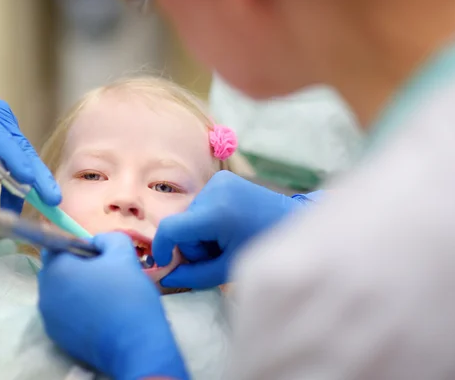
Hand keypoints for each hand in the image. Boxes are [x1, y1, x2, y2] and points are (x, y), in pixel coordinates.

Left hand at [0, 78, 60, 212]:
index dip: (13, 158)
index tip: (26, 179)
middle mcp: (0, 117)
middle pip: (22, 147)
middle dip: (39, 175)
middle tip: (52, 199)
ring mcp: (8, 124)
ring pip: (26, 153)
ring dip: (39, 179)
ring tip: (50, 202)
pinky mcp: (11, 133)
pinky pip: (21, 155)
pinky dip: (27, 176)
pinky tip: (30, 197)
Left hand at [38, 233, 188, 379]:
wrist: (135, 343)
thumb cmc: (127, 293)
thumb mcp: (123, 254)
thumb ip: (107, 239)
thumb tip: (96, 242)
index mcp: (56, 269)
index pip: (57, 247)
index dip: (78, 248)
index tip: (101, 257)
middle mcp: (45, 293)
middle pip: (57, 271)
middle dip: (77, 269)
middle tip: (105, 275)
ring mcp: (49, 318)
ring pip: (61, 293)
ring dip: (77, 290)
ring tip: (105, 296)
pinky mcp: (58, 338)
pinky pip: (64, 314)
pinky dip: (78, 310)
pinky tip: (101, 315)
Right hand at [153, 170, 312, 288]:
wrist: (292, 222)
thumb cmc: (262, 249)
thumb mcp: (227, 269)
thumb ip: (193, 275)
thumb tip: (165, 278)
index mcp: (216, 213)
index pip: (171, 228)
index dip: (162, 248)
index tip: (165, 263)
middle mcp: (214, 190)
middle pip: (182, 225)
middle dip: (192, 245)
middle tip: (217, 254)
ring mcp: (219, 180)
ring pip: (190, 216)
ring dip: (200, 233)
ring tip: (226, 240)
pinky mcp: (223, 177)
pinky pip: (201, 205)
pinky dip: (208, 220)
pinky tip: (228, 226)